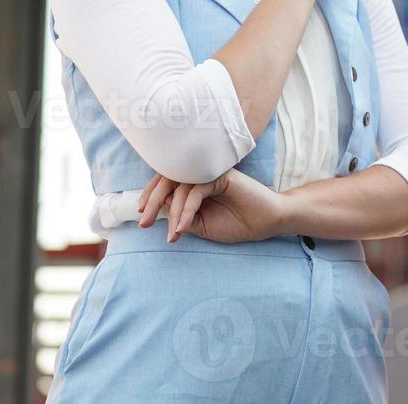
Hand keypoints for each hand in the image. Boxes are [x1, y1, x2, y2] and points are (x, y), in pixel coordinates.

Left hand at [137, 169, 283, 243]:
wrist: (265, 224)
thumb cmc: (235, 223)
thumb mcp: (200, 225)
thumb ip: (180, 215)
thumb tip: (159, 206)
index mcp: (194, 183)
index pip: (165, 181)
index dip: (150, 195)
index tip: (142, 214)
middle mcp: (200, 173)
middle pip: (168, 179)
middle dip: (152, 201)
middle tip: (145, 223)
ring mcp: (210, 172)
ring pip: (180, 186)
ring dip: (173, 212)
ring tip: (174, 235)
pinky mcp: (220, 176)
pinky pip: (195, 191)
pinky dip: (187, 210)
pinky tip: (183, 227)